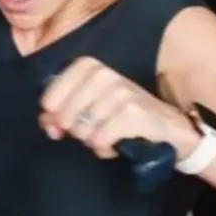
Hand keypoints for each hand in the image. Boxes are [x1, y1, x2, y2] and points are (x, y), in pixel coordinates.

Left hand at [39, 57, 197, 159]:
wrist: (166, 126)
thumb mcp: (87, 108)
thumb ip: (59, 114)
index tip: (64, 123)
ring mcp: (119, 93)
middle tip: (93, 130)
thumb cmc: (121, 116)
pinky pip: (100, 139)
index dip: (53, 116)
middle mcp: (104, 75)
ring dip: (92, 141)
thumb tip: (48, 126)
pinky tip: (115, 144)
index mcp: (89, 67)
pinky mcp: (132, 113)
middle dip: (75, 131)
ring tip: (107, 136)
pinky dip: (104, 148)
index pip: (50, 96)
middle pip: (65, 116)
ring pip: (82, 129)